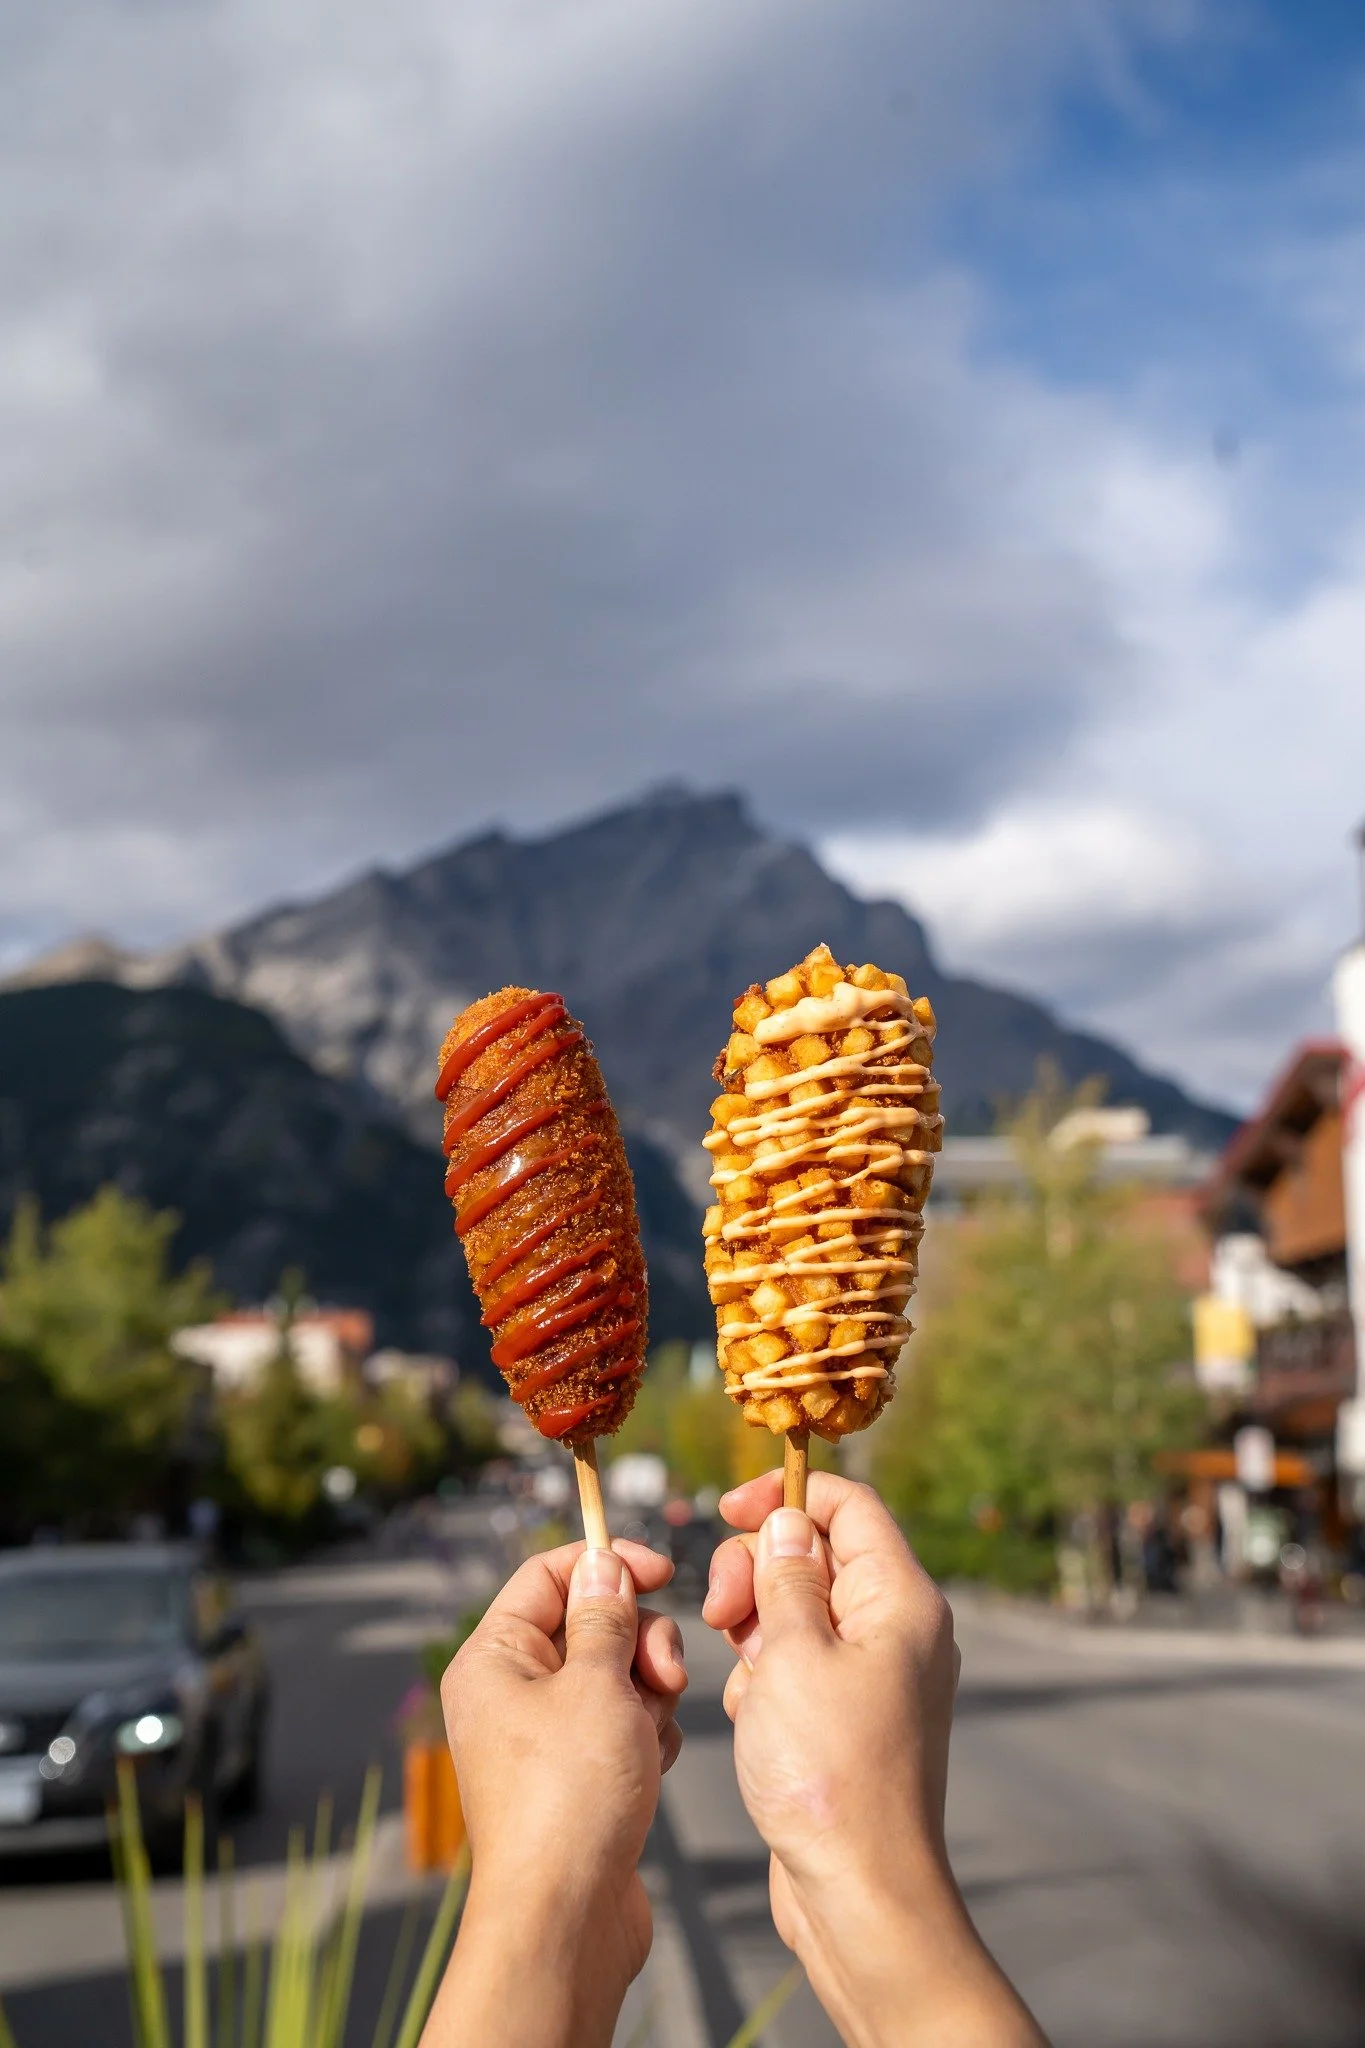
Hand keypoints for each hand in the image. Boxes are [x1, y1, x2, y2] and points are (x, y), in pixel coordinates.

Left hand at [423, 1537, 686, 2047]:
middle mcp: (511, 1693)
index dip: (606, 1563)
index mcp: (494, 1658)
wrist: (566, 1918)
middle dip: (639, 1640)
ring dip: (649, 1692)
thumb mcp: (597, 1684)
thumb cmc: (569, 1797)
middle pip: (589, 1623)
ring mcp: (544, 1737)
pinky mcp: (577, 1775)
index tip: (663, 1570)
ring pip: (615, 1674)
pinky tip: (651, 1768)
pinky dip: (647, 1735)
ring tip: (651, 1733)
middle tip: (663, 1675)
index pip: (548, 1575)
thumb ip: (606, 1615)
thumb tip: (603, 1565)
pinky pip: (624, 1724)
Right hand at [705, 1472, 1044, 2047]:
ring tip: (744, 1686)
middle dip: (756, 1572)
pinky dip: (764, 1679)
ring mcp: (875, 1676)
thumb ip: (785, 1575)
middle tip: (720, 1614)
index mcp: (900, 1600)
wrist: (858, 1894)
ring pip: (797, 1612)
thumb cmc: (829, 1774)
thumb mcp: (791, 1654)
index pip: (848, 1506)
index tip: (725, 1512)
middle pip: (815, 1555)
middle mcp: (897, 1630)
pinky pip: (797, 1666)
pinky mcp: (850, 1718)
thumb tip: (787, 1520)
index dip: (784, 1497)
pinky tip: (752, 1720)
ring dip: (754, 1633)